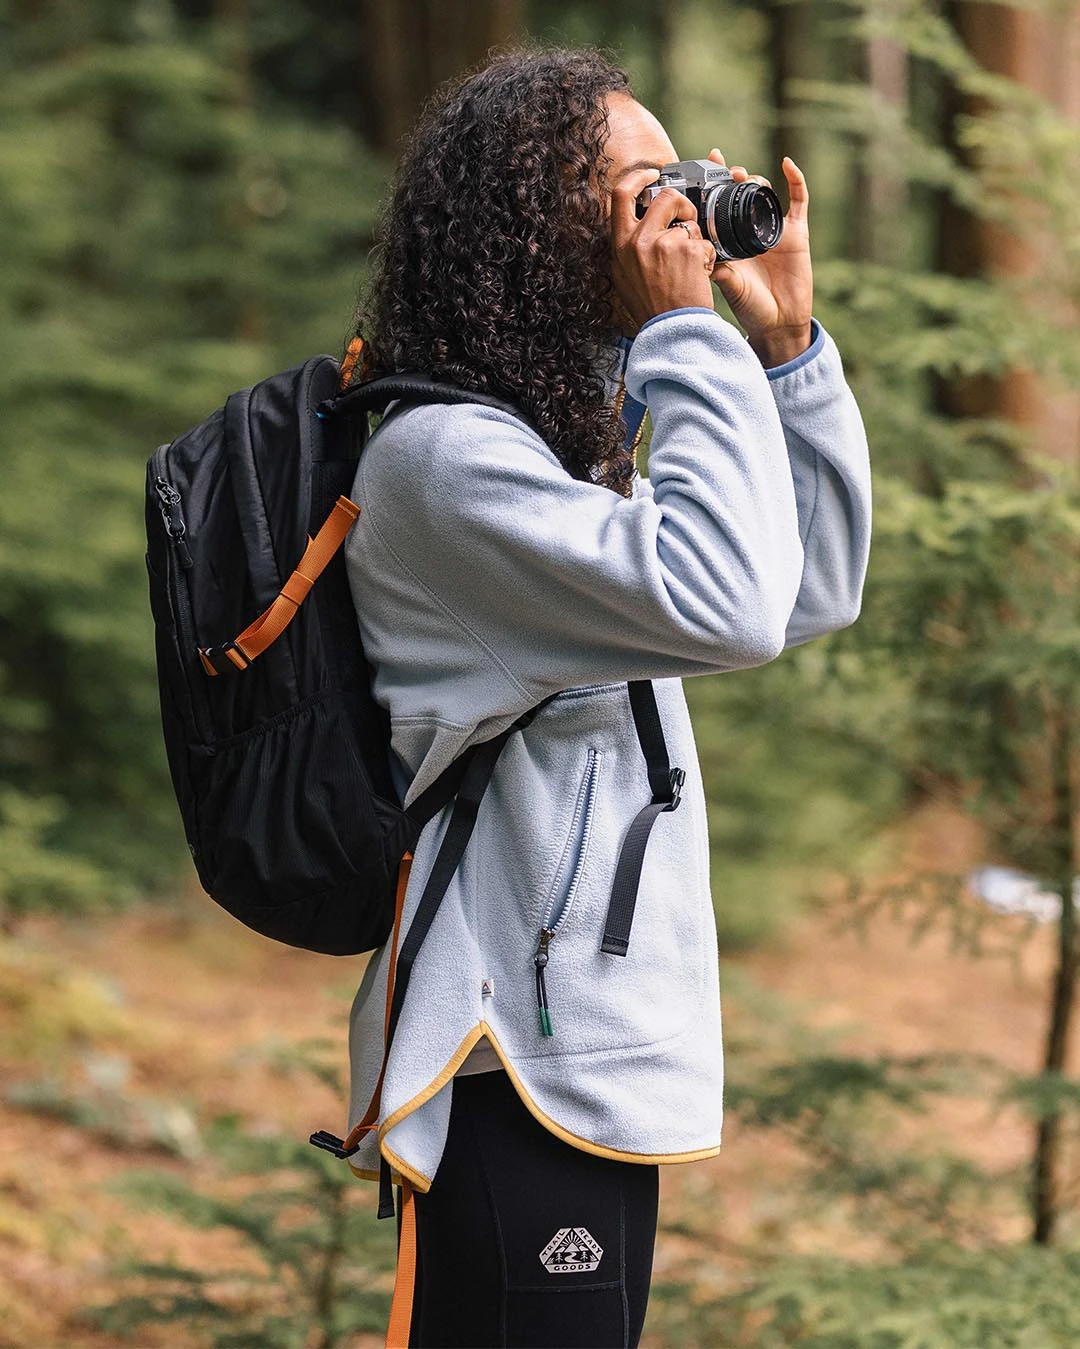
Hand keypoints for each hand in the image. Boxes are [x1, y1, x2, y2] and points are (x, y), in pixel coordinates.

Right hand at [610, 168, 716, 335]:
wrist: (670, 333)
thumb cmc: (651, 309)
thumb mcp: (625, 276)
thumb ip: (629, 246)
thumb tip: (639, 221)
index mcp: (619, 244)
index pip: (621, 194)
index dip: (639, 177)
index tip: (653, 175)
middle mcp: (637, 241)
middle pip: (664, 197)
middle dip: (681, 202)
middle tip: (686, 219)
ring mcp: (662, 243)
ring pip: (689, 219)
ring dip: (697, 235)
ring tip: (693, 260)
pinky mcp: (687, 250)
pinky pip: (704, 240)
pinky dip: (707, 256)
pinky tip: (700, 276)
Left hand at [707, 151, 812, 367]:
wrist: (779, 323)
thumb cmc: (750, 308)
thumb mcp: (727, 284)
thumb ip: (715, 266)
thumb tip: (698, 248)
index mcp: (730, 240)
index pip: (719, 205)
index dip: (712, 184)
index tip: (701, 164)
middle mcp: (750, 231)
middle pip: (741, 193)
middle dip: (732, 176)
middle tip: (723, 169)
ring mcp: (773, 229)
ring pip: (764, 193)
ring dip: (754, 179)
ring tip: (742, 175)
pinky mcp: (797, 232)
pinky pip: (799, 200)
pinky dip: (795, 179)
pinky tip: (786, 164)